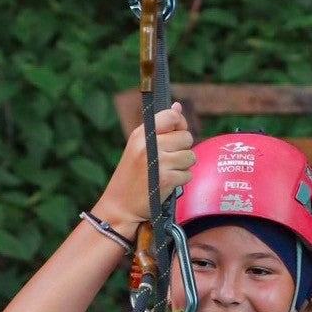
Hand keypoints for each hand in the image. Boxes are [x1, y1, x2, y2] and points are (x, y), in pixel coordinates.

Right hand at [93, 103, 195, 231]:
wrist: (120, 205)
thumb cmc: (131, 175)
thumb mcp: (138, 147)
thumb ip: (160, 129)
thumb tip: (177, 106)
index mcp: (141, 133)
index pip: (172, 116)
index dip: (180, 124)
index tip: (176, 133)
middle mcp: (150, 145)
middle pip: (186, 137)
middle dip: (182, 149)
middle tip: (169, 159)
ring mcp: (159, 163)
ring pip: (190, 156)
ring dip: (183, 166)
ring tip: (168, 171)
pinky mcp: (167, 180)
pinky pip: (188, 175)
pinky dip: (181, 180)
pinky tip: (168, 183)